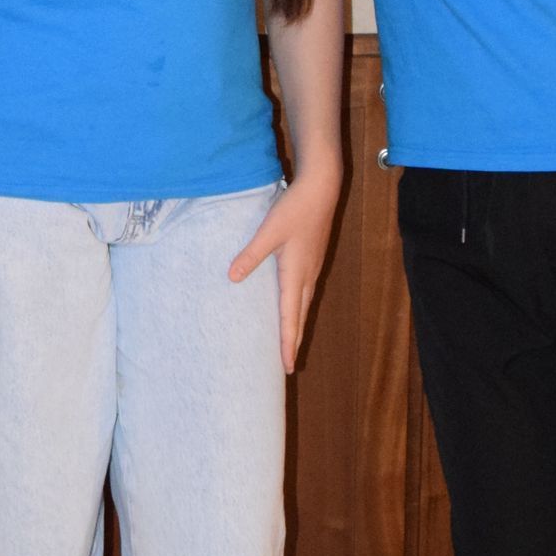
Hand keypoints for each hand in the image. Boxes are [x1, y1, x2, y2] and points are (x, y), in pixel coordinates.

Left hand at [229, 163, 341, 370]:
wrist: (323, 188)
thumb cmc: (295, 209)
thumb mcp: (269, 231)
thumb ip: (251, 255)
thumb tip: (233, 278)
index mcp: (296, 275)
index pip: (291, 318)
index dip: (288, 344)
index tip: (287, 366)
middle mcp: (307, 276)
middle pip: (300, 316)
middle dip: (294, 340)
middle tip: (288, 363)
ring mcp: (313, 267)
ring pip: (304, 304)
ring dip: (297, 324)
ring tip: (291, 340)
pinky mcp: (313, 258)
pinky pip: (306, 291)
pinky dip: (299, 306)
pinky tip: (292, 303)